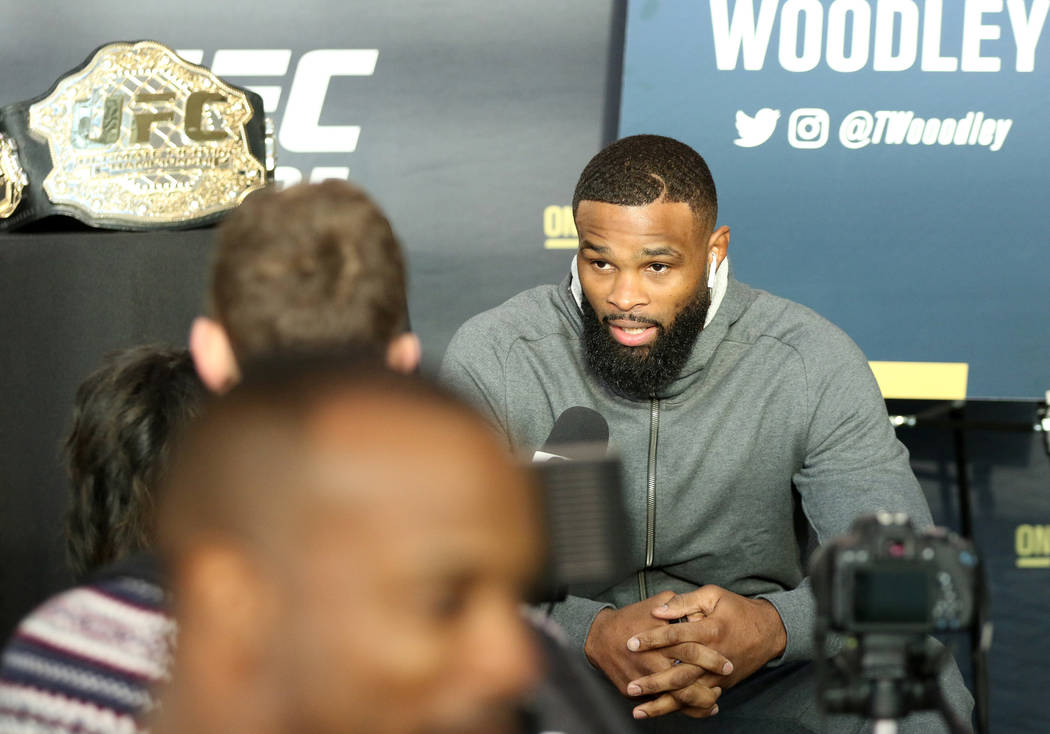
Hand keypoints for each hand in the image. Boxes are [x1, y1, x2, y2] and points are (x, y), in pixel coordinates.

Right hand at [584, 591, 730, 719]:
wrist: (598, 637)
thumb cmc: (629, 618)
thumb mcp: (653, 604)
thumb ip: (677, 604)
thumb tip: (697, 608)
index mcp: (660, 640)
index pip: (691, 650)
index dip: (711, 659)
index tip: (728, 664)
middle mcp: (652, 662)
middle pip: (685, 680)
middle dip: (708, 686)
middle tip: (723, 689)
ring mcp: (643, 679)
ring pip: (675, 699)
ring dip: (696, 703)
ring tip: (713, 702)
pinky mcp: (634, 692)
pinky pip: (659, 704)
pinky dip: (678, 709)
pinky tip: (694, 708)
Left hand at [624, 585, 786, 718]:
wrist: (770, 631)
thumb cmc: (737, 609)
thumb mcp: (713, 595)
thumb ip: (684, 602)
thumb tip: (658, 611)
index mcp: (710, 630)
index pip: (675, 636)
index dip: (651, 639)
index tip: (630, 643)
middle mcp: (713, 656)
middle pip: (679, 673)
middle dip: (654, 682)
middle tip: (631, 686)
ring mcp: (718, 675)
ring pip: (688, 694)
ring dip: (663, 703)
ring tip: (640, 710)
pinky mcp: (722, 684)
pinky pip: (699, 700)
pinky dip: (681, 708)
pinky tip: (662, 712)